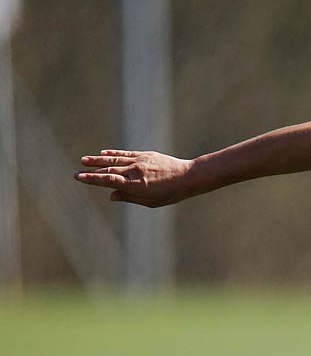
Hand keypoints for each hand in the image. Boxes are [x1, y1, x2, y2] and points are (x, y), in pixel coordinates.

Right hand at [74, 150, 197, 206]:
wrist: (189, 176)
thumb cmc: (171, 193)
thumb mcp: (151, 201)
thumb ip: (129, 197)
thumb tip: (111, 195)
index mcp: (136, 185)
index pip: (110, 181)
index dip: (93, 179)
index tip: (80, 177)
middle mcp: (136, 172)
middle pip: (109, 171)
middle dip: (91, 171)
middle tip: (76, 172)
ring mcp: (140, 162)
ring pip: (115, 160)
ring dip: (98, 160)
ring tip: (84, 160)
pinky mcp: (145, 155)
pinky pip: (125, 154)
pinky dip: (113, 154)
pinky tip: (103, 153)